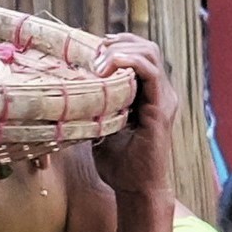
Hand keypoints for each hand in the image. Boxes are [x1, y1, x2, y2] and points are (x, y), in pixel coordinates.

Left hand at [91, 32, 181, 202]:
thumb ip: (95, 106)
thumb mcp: (101, 126)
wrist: (136, 189)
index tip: (91, 50)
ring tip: (99, 62)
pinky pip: (150, 72)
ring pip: (149, 53)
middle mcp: (159, 91)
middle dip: (118, 42)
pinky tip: (109, 67)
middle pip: (145, 46)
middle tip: (93, 53)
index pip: (137, 53)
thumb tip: (68, 91)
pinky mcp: (161, 108)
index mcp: (147, 93)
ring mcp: (163, 98)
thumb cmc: (119, 164)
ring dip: (121, 50)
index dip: (115, 45)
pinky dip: (130, 62)